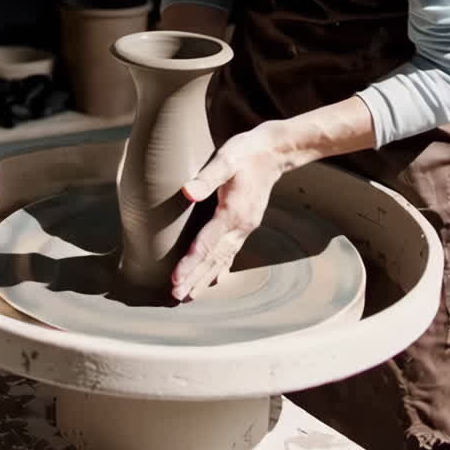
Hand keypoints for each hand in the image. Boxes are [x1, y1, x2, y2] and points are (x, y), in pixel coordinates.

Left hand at [170, 121, 286, 301]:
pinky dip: (220, 268)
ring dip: (206, 278)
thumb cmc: (246, 153)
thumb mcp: (226, 160)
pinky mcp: (246, 224)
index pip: (206, 245)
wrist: (274, 152)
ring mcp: (245, 227)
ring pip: (223, 259)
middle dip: (195, 279)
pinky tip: (215, 279)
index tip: (175, 280)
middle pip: (214, 259)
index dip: (190, 264)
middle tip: (176, 297)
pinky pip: (231, 252)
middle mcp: (240, 226)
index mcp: (232, 213)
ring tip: (190, 295)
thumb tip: (187, 192)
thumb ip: (206, 178)